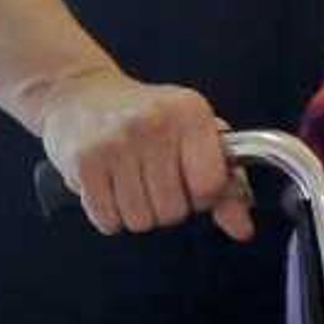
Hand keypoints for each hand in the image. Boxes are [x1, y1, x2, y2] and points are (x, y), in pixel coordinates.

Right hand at [27, 68, 251, 239]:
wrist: (80, 94)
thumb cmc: (147, 117)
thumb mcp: (194, 135)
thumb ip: (226, 183)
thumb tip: (242, 229)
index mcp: (190, 113)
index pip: (210, 185)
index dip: (202, 196)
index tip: (190, 182)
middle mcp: (154, 123)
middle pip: (174, 211)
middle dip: (166, 206)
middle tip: (153, 178)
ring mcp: (116, 141)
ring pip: (141, 220)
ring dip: (137, 212)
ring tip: (130, 181)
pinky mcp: (84, 161)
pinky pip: (107, 220)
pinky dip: (109, 214)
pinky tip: (109, 186)